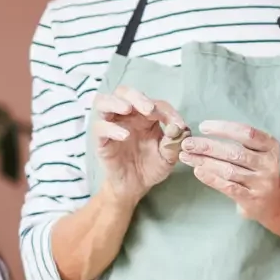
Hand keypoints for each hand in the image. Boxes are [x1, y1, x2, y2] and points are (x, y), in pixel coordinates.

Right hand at [92, 86, 186, 200]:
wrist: (136, 187)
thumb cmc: (152, 167)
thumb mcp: (169, 156)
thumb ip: (175, 142)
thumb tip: (179, 127)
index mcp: (145, 116)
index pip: (154, 103)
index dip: (166, 111)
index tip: (177, 125)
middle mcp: (127, 117)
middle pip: (124, 92)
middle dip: (137, 97)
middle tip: (149, 109)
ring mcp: (112, 126)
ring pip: (103, 102)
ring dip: (116, 102)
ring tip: (128, 109)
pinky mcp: (102, 141)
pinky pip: (100, 128)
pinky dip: (111, 128)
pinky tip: (124, 135)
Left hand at [179, 121, 279, 221]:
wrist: (272, 201)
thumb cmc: (257, 171)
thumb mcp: (257, 152)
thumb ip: (239, 142)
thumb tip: (204, 132)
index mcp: (271, 146)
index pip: (247, 133)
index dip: (224, 129)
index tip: (203, 127)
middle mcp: (268, 164)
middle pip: (235, 152)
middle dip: (208, 147)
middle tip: (187, 143)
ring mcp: (261, 183)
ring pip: (229, 170)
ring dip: (204, 162)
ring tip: (187, 157)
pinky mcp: (251, 199)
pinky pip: (228, 187)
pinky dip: (211, 179)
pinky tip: (198, 172)